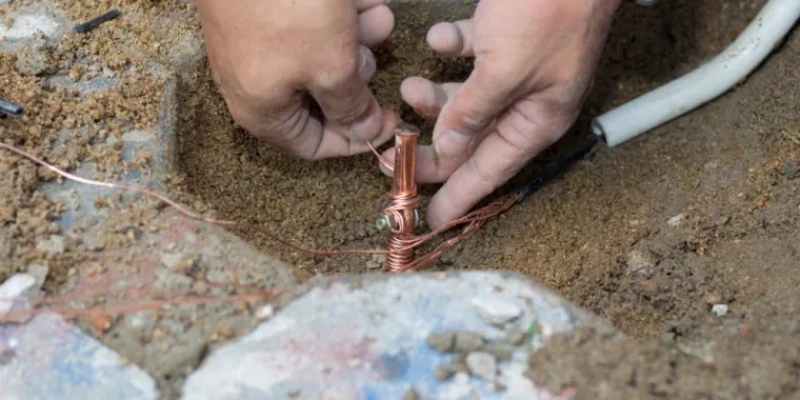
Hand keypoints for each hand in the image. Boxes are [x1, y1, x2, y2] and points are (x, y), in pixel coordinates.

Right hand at [196, 0, 397, 158]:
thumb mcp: (331, 67)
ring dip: (356, 36)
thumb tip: (366, 132)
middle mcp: (257, 84)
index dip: (358, 137)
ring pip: (321, 54)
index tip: (392, 119)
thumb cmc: (288, 12)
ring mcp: (259, 45)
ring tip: (378, 14)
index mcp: (264, 113)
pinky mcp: (265, 12)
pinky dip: (339, 13)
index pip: (316, 146)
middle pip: (322, 97)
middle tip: (374, 52)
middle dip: (358, 72)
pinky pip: (310, 23)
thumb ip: (352, 107)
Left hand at [381, 0, 620, 227]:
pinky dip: (452, 50)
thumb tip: (449, 148)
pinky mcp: (507, 38)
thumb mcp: (504, 71)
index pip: (489, 171)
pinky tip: (441, 37)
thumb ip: (472, 112)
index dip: (457, 197)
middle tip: (392, 151)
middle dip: (431, 143)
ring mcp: (517, 70)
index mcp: (535, 120)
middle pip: (471, 138)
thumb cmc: (548, 10)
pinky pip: (471, 57)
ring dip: (434, 96)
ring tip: (407, 86)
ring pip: (465, 100)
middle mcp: (526, 101)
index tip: (428, 221)